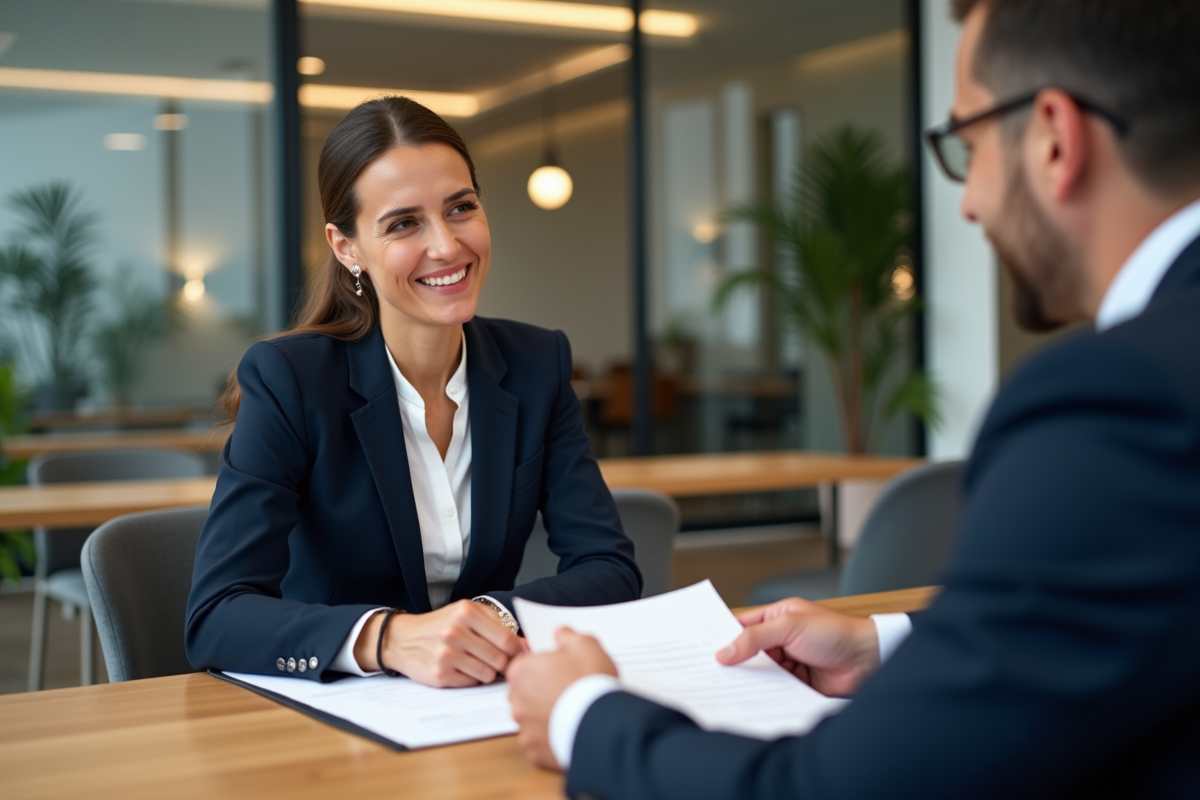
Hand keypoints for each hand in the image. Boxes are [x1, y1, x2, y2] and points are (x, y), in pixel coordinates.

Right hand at [354, 601, 522, 686]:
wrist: (403, 639)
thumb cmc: (442, 625)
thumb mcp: (467, 613)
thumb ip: (498, 625)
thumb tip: (527, 645)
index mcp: (466, 612)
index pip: (507, 639)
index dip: (518, 651)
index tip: (519, 655)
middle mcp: (455, 631)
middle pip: (500, 659)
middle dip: (503, 663)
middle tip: (496, 660)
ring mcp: (446, 654)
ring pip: (488, 674)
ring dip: (487, 671)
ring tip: (473, 661)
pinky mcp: (439, 674)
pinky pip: (471, 683)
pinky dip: (471, 678)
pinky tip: (460, 668)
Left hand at [507, 627, 616, 770]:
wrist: (602, 722)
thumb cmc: (590, 681)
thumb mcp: (586, 645)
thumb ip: (568, 636)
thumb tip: (559, 633)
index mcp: (522, 671)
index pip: (523, 664)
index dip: (542, 665)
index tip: (559, 668)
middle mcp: (517, 700)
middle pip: (524, 691)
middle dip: (540, 690)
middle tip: (566, 688)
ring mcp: (525, 727)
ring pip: (531, 718)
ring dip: (544, 714)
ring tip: (570, 710)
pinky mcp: (535, 751)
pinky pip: (539, 740)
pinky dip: (550, 736)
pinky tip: (568, 728)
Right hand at [716, 598, 880, 696]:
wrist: (869, 659)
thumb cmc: (836, 632)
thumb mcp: (789, 627)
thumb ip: (755, 638)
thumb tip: (724, 651)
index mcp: (778, 617)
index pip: (743, 625)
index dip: (723, 636)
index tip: (701, 648)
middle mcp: (782, 639)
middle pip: (748, 651)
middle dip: (732, 661)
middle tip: (707, 672)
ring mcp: (790, 662)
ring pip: (760, 673)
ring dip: (747, 680)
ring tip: (723, 689)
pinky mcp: (798, 684)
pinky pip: (774, 689)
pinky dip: (764, 694)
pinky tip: (750, 701)